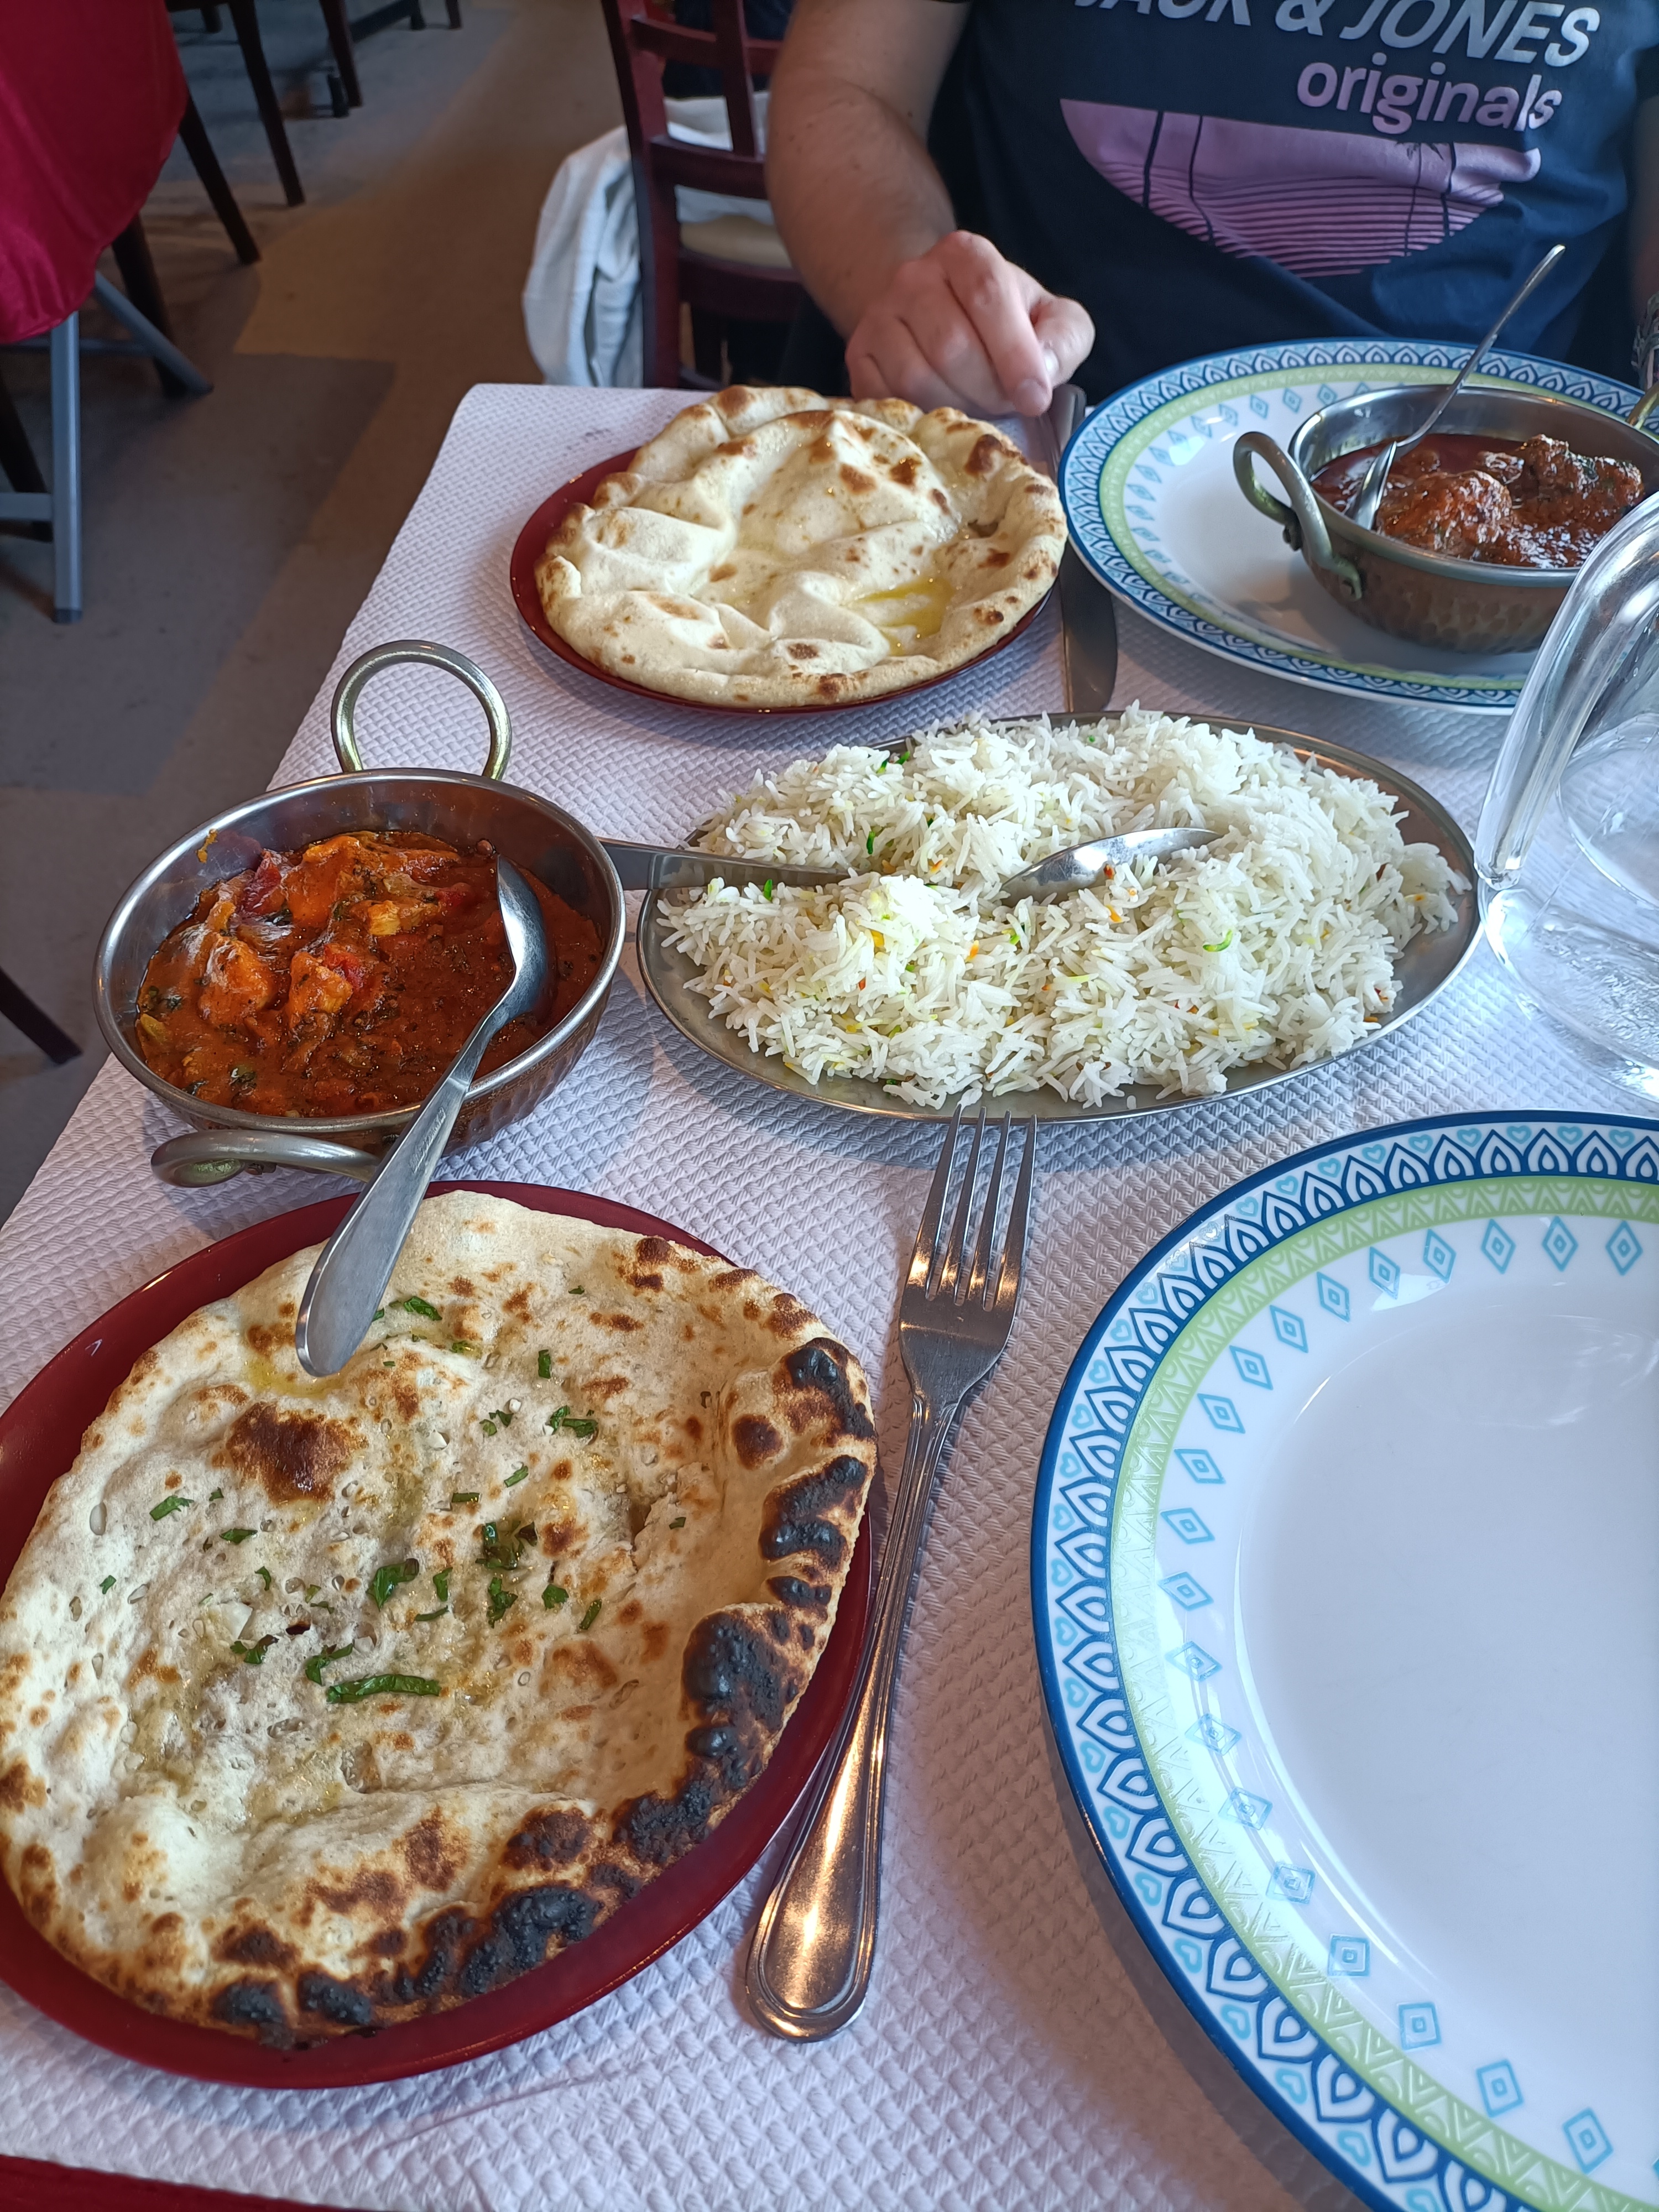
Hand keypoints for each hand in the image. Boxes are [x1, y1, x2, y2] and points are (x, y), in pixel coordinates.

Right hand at [843, 230, 1093, 416]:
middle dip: (987, 389)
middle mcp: (914, 277)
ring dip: (955, 407)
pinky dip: (920, 417)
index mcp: (965, 254)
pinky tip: (941, 411)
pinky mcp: (859, 357)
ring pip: (916, 378)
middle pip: (951, 345)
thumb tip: (1044, 371)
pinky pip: (887, 400)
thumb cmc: (1001, 323)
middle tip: (1004, 403)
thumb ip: (1064, 337)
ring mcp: (879, 317)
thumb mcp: (1050, 319)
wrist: (936, 316)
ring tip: (974, 406)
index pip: (986, 295)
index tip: (1035, 397)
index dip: (1014, 353)